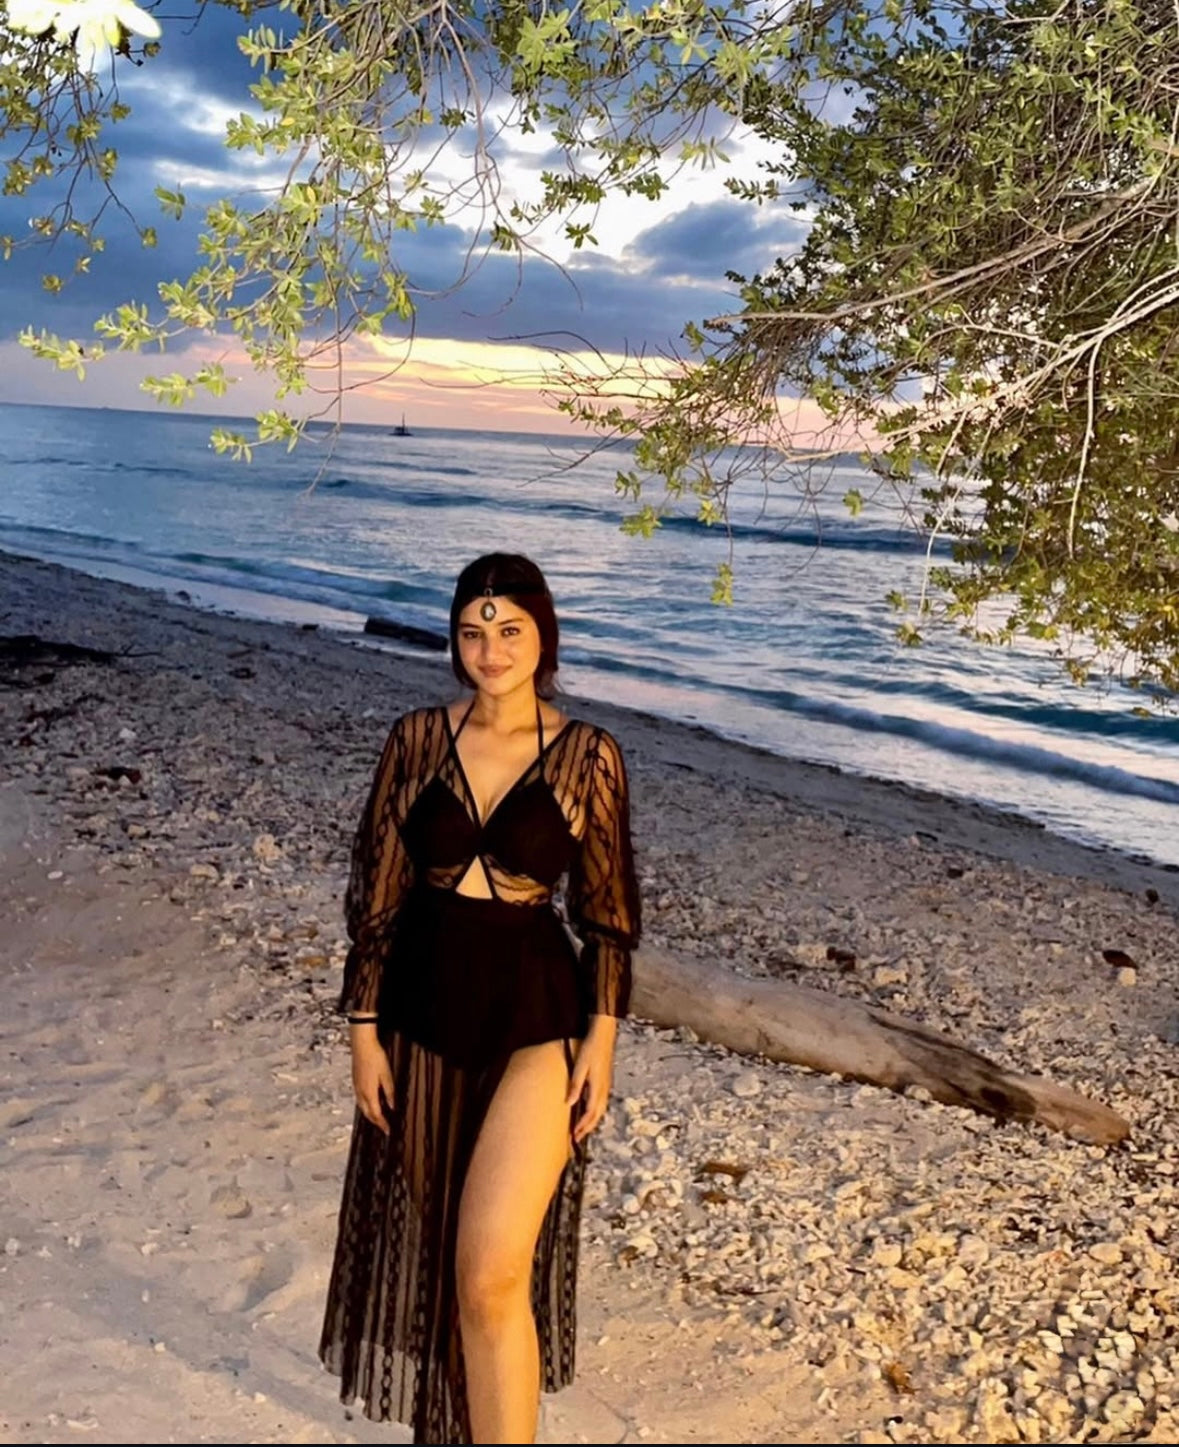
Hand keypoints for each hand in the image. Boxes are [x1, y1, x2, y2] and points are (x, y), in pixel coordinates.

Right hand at [351, 1025, 393, 1133]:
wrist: (362, 1045)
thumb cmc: (375, 1057)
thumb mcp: (387, 1075)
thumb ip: (389, 1092)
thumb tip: (392, 1106)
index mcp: (369, 1093)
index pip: (376, 1114)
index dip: (382, 1124)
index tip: (388, 1131)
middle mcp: (360, 1092)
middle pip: (367, 1113)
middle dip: (375, 1122)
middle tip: (383, 1127)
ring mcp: (356, 1087)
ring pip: (362, 1107)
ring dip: (370, 1115)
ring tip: (378, 1119)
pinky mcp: (355, 1082)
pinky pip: (360, 1099)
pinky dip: (365, 1106)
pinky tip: (370, 1103)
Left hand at [565, 1016, 617, 1144]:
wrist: (603, 1037)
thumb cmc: (590, 1049)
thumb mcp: (579, 1067)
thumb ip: (575, 1086)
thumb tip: (569, 1104)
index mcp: (597, 1087)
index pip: (591, 1113)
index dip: (583, 1125)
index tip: (574, 1134)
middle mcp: (604, 1089)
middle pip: (597, 1115)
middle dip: (587, 1128)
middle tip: (577, 1138)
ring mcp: (606, 1086)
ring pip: (601, 1109)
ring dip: (592, 1121)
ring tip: (582, 1129)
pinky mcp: (605, 1082)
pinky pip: (601, 1102)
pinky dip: (595, 1112)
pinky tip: (588, 1111)